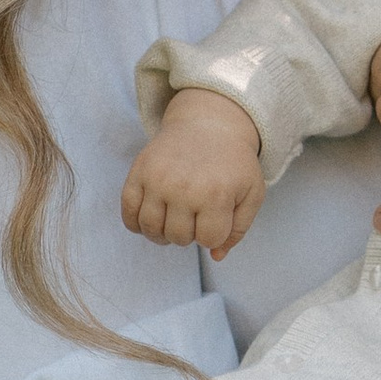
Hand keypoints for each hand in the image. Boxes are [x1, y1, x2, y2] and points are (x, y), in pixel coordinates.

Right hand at [123, 88, 264, 255]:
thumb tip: (216, 256)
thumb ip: (238, 229)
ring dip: (164, 232)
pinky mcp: (138, 172)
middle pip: (178, 238)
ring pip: (151, 230)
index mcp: (216, 195)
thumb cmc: (233, 163)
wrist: (208, 123)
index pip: (208, 240)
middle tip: (196, 213)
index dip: (214, 234)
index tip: (217, 216)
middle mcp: (184, 188)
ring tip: (175, 218)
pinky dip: (137, 224)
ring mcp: (157, 180)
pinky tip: (153, 216)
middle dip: (190, 232)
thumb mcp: (251, 193)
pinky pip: (128, 214)